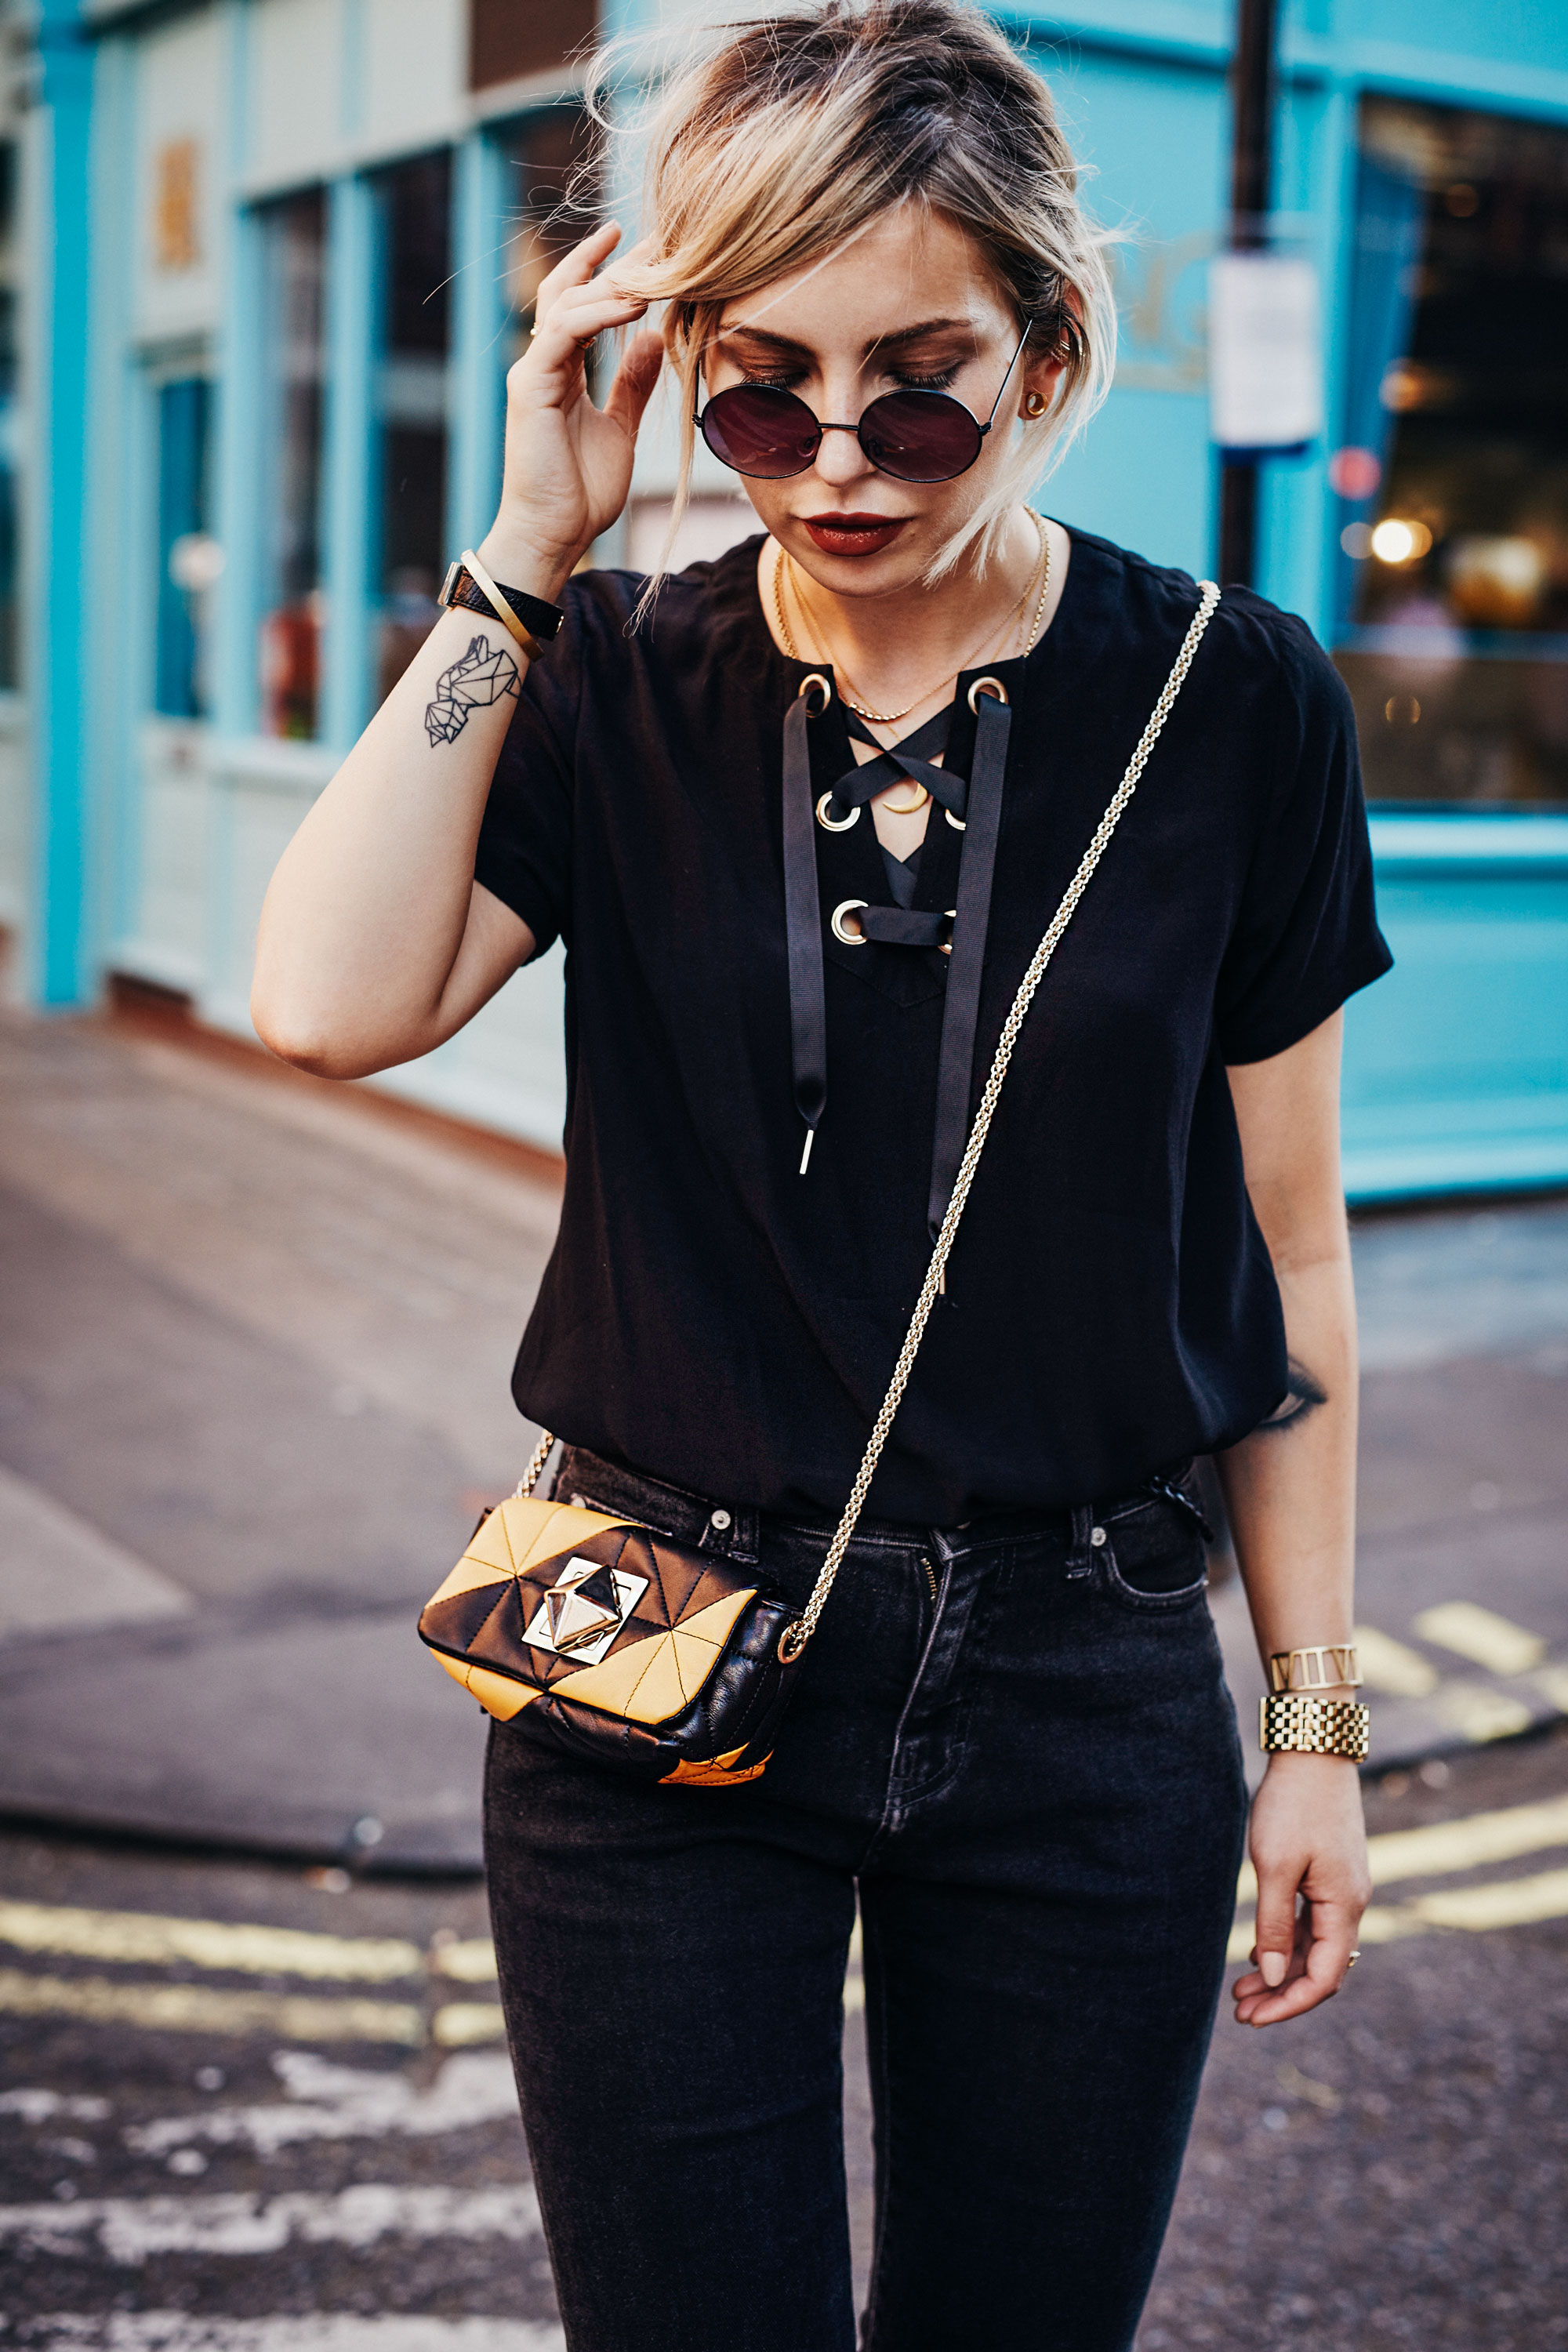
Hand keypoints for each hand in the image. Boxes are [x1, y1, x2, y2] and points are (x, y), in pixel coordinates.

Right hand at [477, 223, 664, 597]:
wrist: (552, 534)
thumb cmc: (580, 492)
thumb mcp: (619, 428)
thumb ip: (631, 383)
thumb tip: (652, 338)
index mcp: (562, 370)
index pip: (579, 303)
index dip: (606, 271)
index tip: (641, 244)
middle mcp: (543, 363)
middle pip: (569, 291)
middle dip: (609, 262)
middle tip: (651, 236)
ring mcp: (533, 372)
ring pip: (566, 305)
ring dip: (609, 285)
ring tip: (652, 273)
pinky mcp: (529, 387)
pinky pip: (562, 334)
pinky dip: (596, 315)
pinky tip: (630, 306)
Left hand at [1231, 1750, 1369, 2026]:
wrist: (1313, 1750)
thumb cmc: (1293, 1805)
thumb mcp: (1275, 1867)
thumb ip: (1275, 1925)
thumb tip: (1276, 1979)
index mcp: (1344, 1907)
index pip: (1324, 1978)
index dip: (1289, 2004)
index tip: (1252, 2018)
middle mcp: (1350, 1903)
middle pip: (1320, 1968)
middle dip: (1282, 1994)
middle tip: (1240, 2012)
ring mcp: (1342, 1888)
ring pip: (1314, 1946)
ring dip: (1281, 1970)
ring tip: (1241, 1990)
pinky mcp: (1329, 1873)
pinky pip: (1311, 1922)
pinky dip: (1286, 1942)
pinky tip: (1258, 1953)